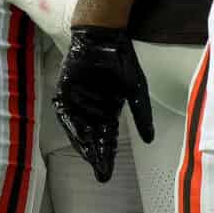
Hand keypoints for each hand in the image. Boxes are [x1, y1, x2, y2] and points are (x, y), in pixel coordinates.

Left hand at [53, 25, 153, 182]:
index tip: (108, 174)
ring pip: (80, 131)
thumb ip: (141, 115)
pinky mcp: (64, 93)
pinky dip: (72, 129)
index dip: (109, 156)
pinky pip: (66, 116)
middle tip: (102, 175)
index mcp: (109, 110)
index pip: (108, 139)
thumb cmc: (122, 61)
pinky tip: (80, 142)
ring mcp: (78, 102)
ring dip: (85, 147)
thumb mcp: (137, 91)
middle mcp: (92, 109)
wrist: (103, 37)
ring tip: (92, 162)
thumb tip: (149, 139)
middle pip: (94, 139)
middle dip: (97, 157)